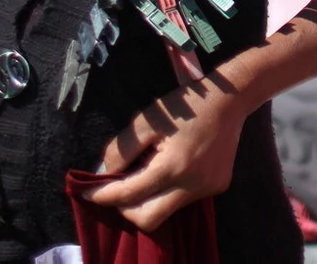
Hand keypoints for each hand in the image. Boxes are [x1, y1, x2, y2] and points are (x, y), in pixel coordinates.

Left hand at [81, 78, 250, 230]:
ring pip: (167, 211)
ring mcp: (207, 189)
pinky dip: (169, 191)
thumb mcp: (146, 120)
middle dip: (126, 209)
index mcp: (173, 166)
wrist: (230, 97)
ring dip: (148, 199)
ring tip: (145, 173)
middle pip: (148, 219)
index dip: (103, 195)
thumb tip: (101, 174)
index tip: (86, 192)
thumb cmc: (184, 104)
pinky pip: (184, 200)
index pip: (129, 194)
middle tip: (116, 190)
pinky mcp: (218, 186)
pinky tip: (171, 169)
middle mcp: (192, 185)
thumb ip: (121, 149)